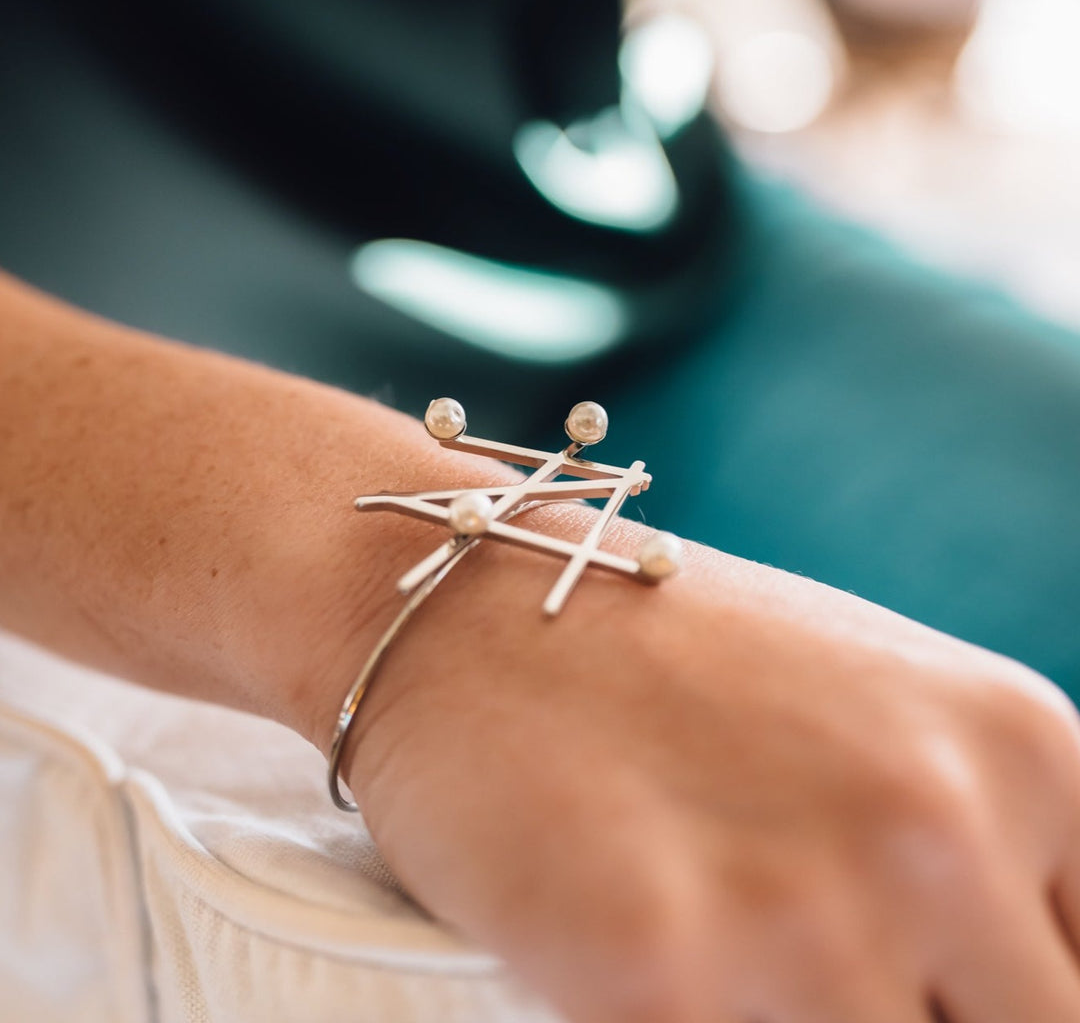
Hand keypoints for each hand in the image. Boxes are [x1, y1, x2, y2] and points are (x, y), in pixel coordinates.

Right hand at [321, 512, 1079, 1021]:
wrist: (469, 601)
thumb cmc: (658, 651)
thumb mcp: (869, 713)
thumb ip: (970, 852)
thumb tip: (1004, 982)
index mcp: (1022, 748)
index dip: (1006, 994)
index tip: (938, 987)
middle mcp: (939, 824)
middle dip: (902, 1011)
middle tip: (799, 956)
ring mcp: (806, 906)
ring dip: (782, 1015)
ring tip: (720, 939)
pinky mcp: (658, 969)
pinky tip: (636, 959)